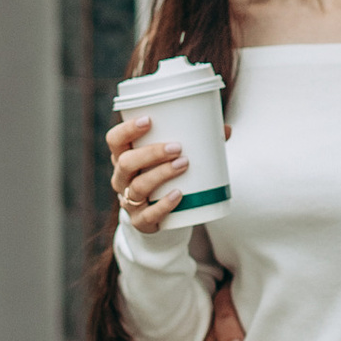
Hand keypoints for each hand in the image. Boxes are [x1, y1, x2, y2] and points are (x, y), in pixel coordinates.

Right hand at [106, 107, 188, 232]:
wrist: (158, 217)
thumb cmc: (164, 177)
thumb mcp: (170, 159)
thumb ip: (196, 143)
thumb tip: (226, 129)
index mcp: (124, 157)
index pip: (115, 140)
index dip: (127, 129)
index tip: (149, 120)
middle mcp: (121, 178)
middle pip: (126, 163)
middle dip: (151, 153)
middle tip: (177, 147)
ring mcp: (128, 201)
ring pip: (138, 187)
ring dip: (161, 174)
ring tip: (183, 164)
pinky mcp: (140, 221)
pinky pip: (149, 214)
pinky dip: (164, 204)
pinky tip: (179, 194)